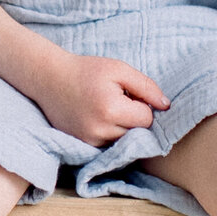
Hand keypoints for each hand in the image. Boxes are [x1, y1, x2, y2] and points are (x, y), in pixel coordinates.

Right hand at [32, 53, 169, 146]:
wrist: (49, 79)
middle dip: (132, 118)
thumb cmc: (87, 70)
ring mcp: (89, 141)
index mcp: (111, 109)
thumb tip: (166, 106)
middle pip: (136, 133)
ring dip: (121, 128)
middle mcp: (100, 130)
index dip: (142, 105)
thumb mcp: (119, 69)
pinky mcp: (82, 146)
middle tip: (117, 100)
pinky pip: (109, 146)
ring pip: (124, 142)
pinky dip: (109, 134)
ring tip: (106, 109)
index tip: (128, 95)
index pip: (146, 119)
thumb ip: (146, 86)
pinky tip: (98, 118)